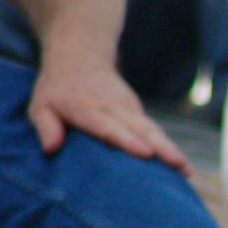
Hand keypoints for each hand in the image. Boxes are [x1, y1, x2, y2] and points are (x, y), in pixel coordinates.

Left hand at [29, 52, 188, 171]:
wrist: (81, 57)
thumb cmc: (57, 89)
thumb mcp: (40, 104)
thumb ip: (45, 126)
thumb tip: (50, 149)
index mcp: (87, 108)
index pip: (109, 126)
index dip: (128, 140)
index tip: (146, 153)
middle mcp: (113, 108)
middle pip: (141, 129)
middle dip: (163, 148)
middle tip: (180, 165)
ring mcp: (129, 108)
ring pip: (153, 130)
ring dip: (171, 149)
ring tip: (187, 170)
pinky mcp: (138, 112)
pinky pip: (154, 131)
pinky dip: (167, 147)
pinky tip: (180, 164)